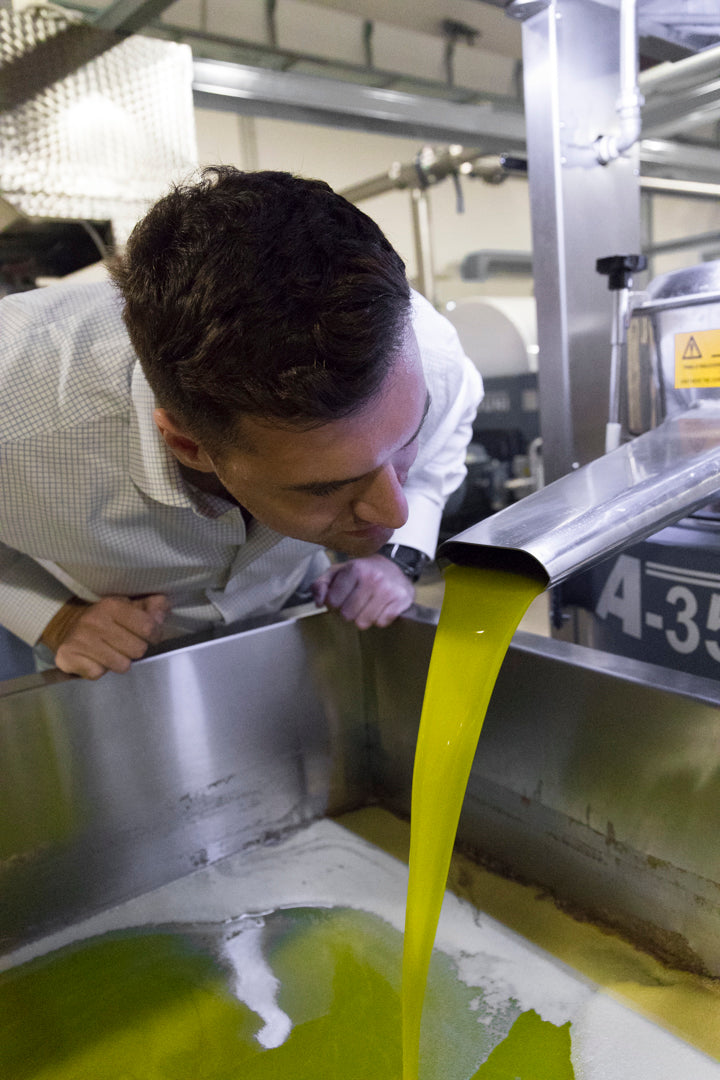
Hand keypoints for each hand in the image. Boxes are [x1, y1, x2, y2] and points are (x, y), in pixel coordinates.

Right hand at [40, 594, 169, 679]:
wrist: (65, 626)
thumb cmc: (105, 618)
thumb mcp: (128, 606)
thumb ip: (151, 607)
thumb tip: (162, 611)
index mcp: (111, 605)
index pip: (148, 627)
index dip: (154, 634)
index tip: (148, 635)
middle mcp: (94, 621)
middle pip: (137, 650)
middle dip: (135, 650)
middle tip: (125, 644)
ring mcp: (79, 639)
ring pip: (121, 665)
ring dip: (119, 661)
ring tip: (111, 652)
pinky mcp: (67, 656)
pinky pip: (97, 673)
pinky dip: (98, 669)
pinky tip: (95, 659)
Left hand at [310, 555, 413, 629]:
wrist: (395, 567)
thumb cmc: (363, 572)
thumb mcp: (338, 572)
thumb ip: (321, 585)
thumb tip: (319, 602)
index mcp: (355, 569)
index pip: (332, 602)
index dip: (333, 604)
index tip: (340, 599)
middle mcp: (373, 578)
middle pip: (347, 615)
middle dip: (349, 612)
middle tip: (355, 603)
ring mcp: (388, 589)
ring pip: (364, 622)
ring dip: (364, 617)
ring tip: (367, 606)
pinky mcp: (401, 600)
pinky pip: (381, 623)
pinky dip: (379, 619)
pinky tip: (380, 608)